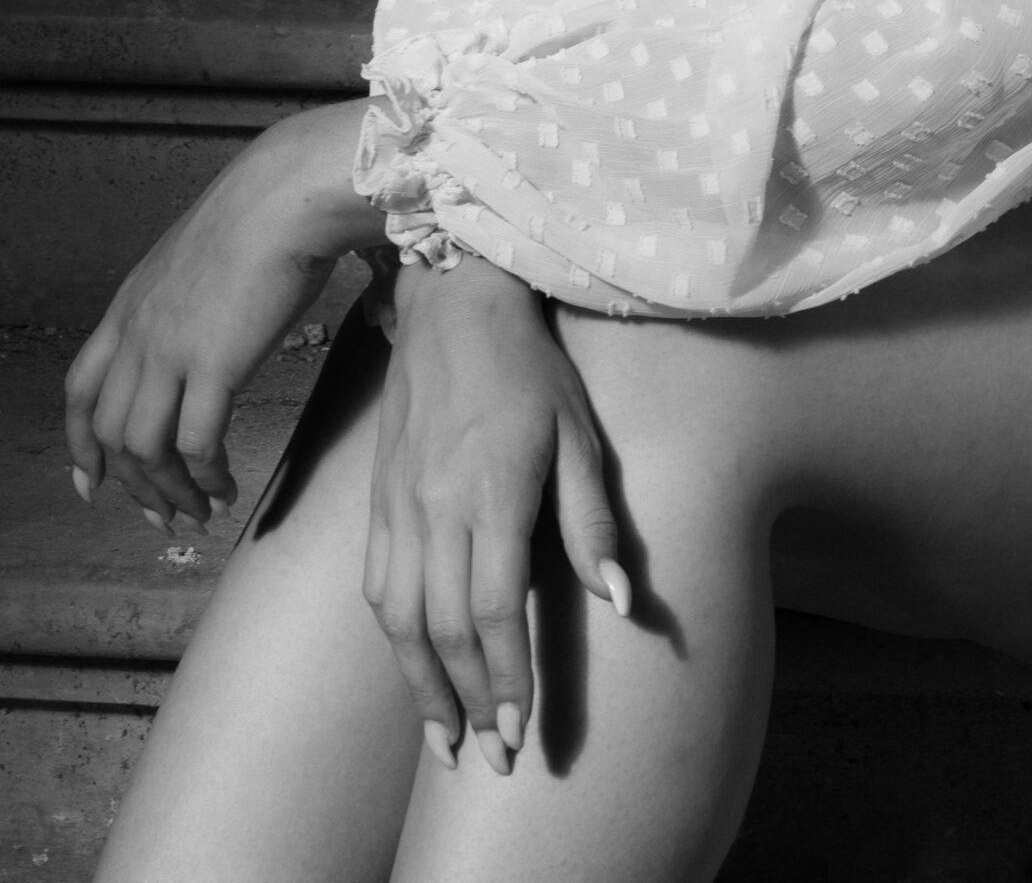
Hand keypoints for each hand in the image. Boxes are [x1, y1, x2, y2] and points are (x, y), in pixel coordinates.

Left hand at [64, 102, 382, 529]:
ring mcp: (171, 350)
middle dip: (133, 486)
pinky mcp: (214, 364)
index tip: (92, 483)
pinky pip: (197, 443)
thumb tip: (202, 332)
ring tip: (202, 512)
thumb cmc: (259, 217)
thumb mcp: (195, 259)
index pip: (81, 390)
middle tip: (165, 516)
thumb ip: (182, 301)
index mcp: (128, 308)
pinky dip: (207, 476)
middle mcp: (138, 334)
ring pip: (147, 449)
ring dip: (172, 492)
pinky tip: (227, 487)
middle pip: (111, 433)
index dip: (81, 444)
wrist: (285, 196)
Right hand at [364, 255, 630, 776]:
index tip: (519, 734)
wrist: (454, 305)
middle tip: (487, 761)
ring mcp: (398, 503)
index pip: (492, 612)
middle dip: (465, 704)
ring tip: (442, 740)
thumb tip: (621, 602)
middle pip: (440, 630)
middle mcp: (434, 507)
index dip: (505, 681)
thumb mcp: (579, 435)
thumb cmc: (530, 369)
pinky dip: (392, 637)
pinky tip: (411, 665)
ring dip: (419, 686)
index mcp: (492, 495)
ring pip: (397, 618)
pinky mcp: (378, 497)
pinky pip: (375, 583)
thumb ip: (593, 522)